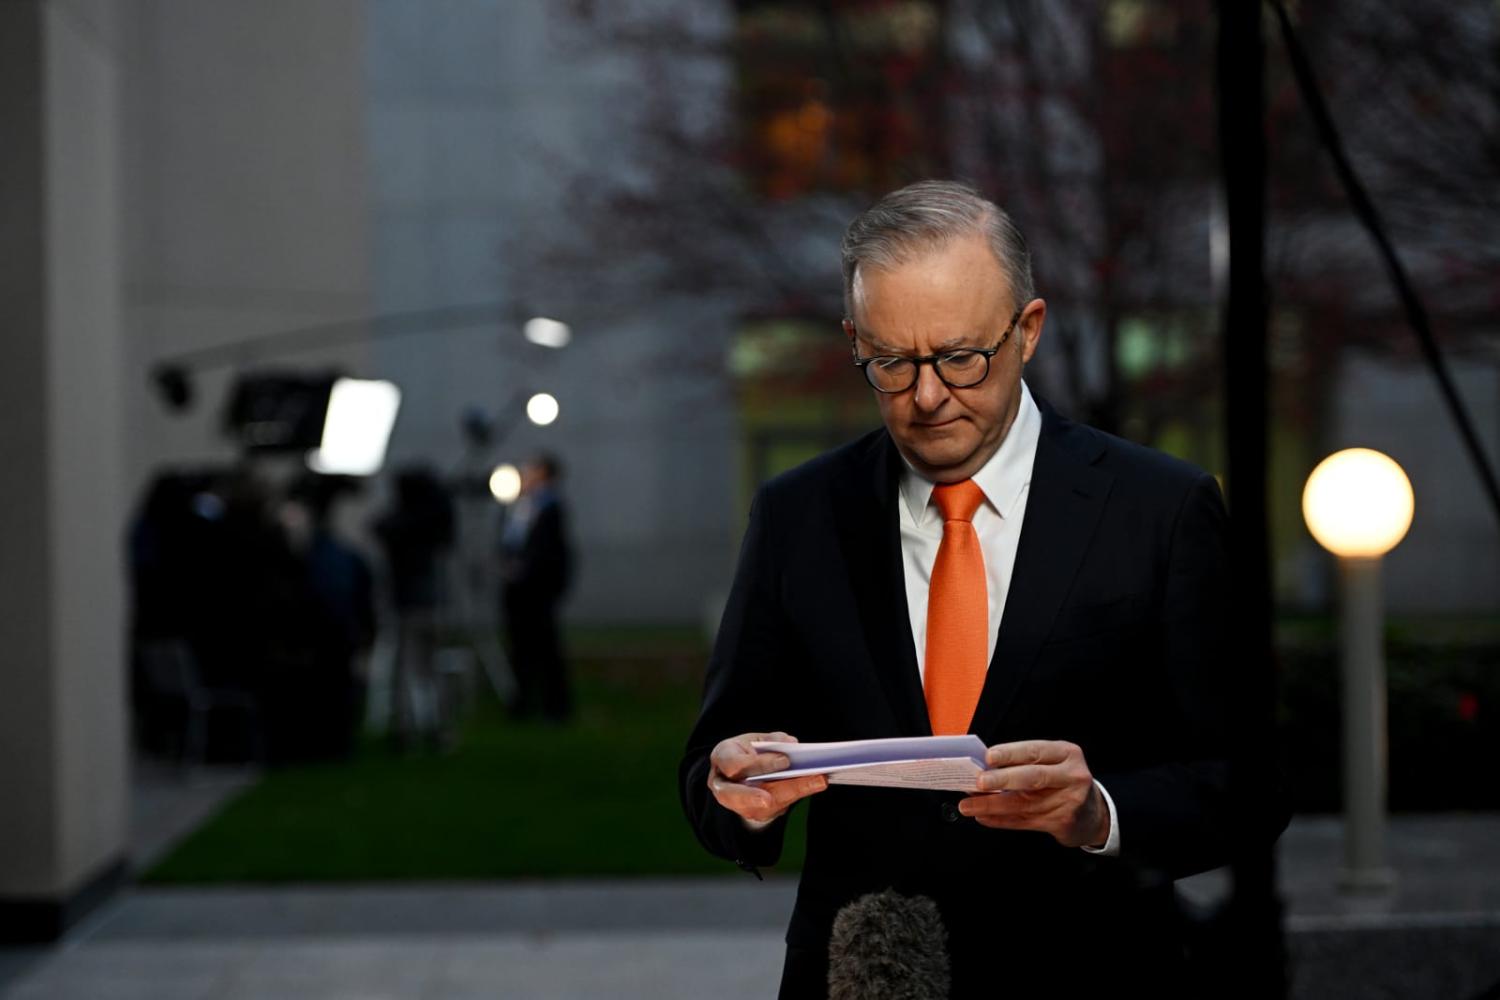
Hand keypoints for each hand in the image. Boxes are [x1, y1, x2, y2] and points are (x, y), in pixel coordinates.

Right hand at [708, 731, 828, 826]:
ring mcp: (735, 803)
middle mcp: (722, 784)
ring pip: (758, 807)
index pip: (734, 764)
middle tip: (789, 790)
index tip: (785, 761)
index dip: (759, 764)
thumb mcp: (757, 739)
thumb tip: (790, 743)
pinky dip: (796, 795)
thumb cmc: (749, 750)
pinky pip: (773, 809)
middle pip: (736, 795)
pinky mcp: (752, 812)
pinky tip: (815, 784)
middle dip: (762, 794)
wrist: (742, 771)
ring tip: (817, 781)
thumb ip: (772, 739)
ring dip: (790, 793)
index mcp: (721, 757)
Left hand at [958, 740, 1109, 848]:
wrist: (1094, 814)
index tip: (988, 757)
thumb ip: (1025, 763)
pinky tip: (983, 817)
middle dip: (1002, 780)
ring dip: (991, 805)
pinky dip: (1000, 819)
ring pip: (1023, 804)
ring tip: (968, 805)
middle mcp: (1071, 775)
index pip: (1035, 751)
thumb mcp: (1054, 764)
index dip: (1011, 753)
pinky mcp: (1062, 822)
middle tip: (977, 782)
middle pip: (1033, 777)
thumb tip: (982, 766)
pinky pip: (1024, 821)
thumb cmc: (1064, 781)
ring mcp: (1069, 801)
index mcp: (1066, 753)